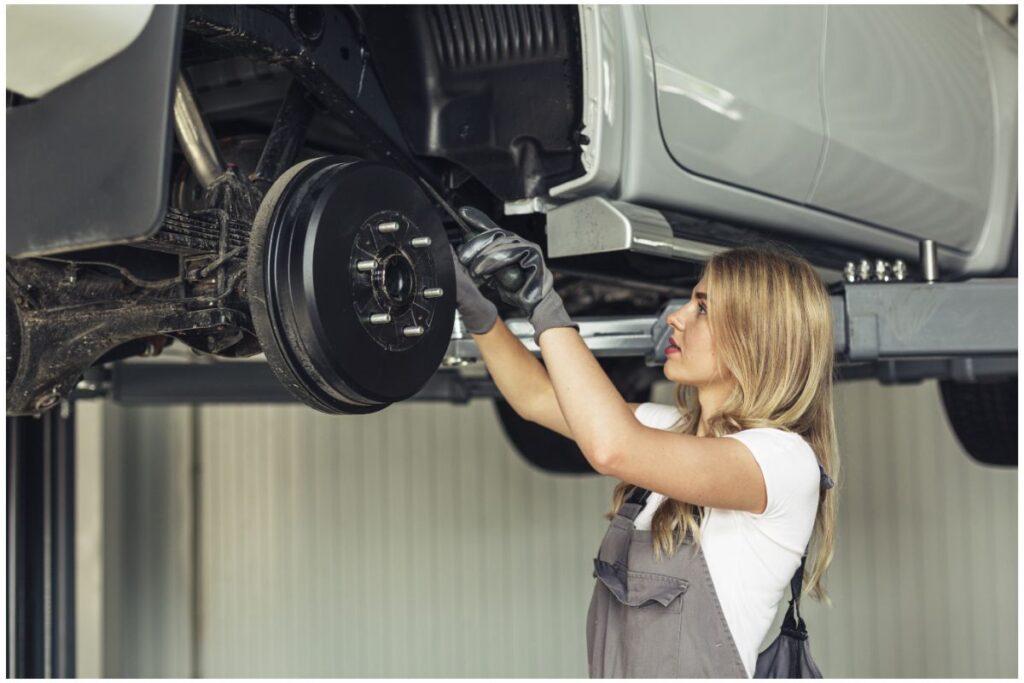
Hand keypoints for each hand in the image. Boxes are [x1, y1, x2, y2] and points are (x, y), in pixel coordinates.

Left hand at [455, 207, 577, 343]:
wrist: (534, 303)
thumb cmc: (515, 288)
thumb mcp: (493, 274)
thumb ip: (482, 262)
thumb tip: (464, 254)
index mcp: (508, 243)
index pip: (492, 228)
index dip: (478, 219)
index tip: (463, 213)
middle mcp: (518, 241)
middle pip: (495, 234)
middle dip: (476, 244)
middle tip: (463, 256)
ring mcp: (528, 247)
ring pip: (501, 244)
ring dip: (484, 257)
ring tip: (474, 270)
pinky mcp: (534, 255)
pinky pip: (512, 254)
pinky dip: (496, 263)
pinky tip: (486, 271)